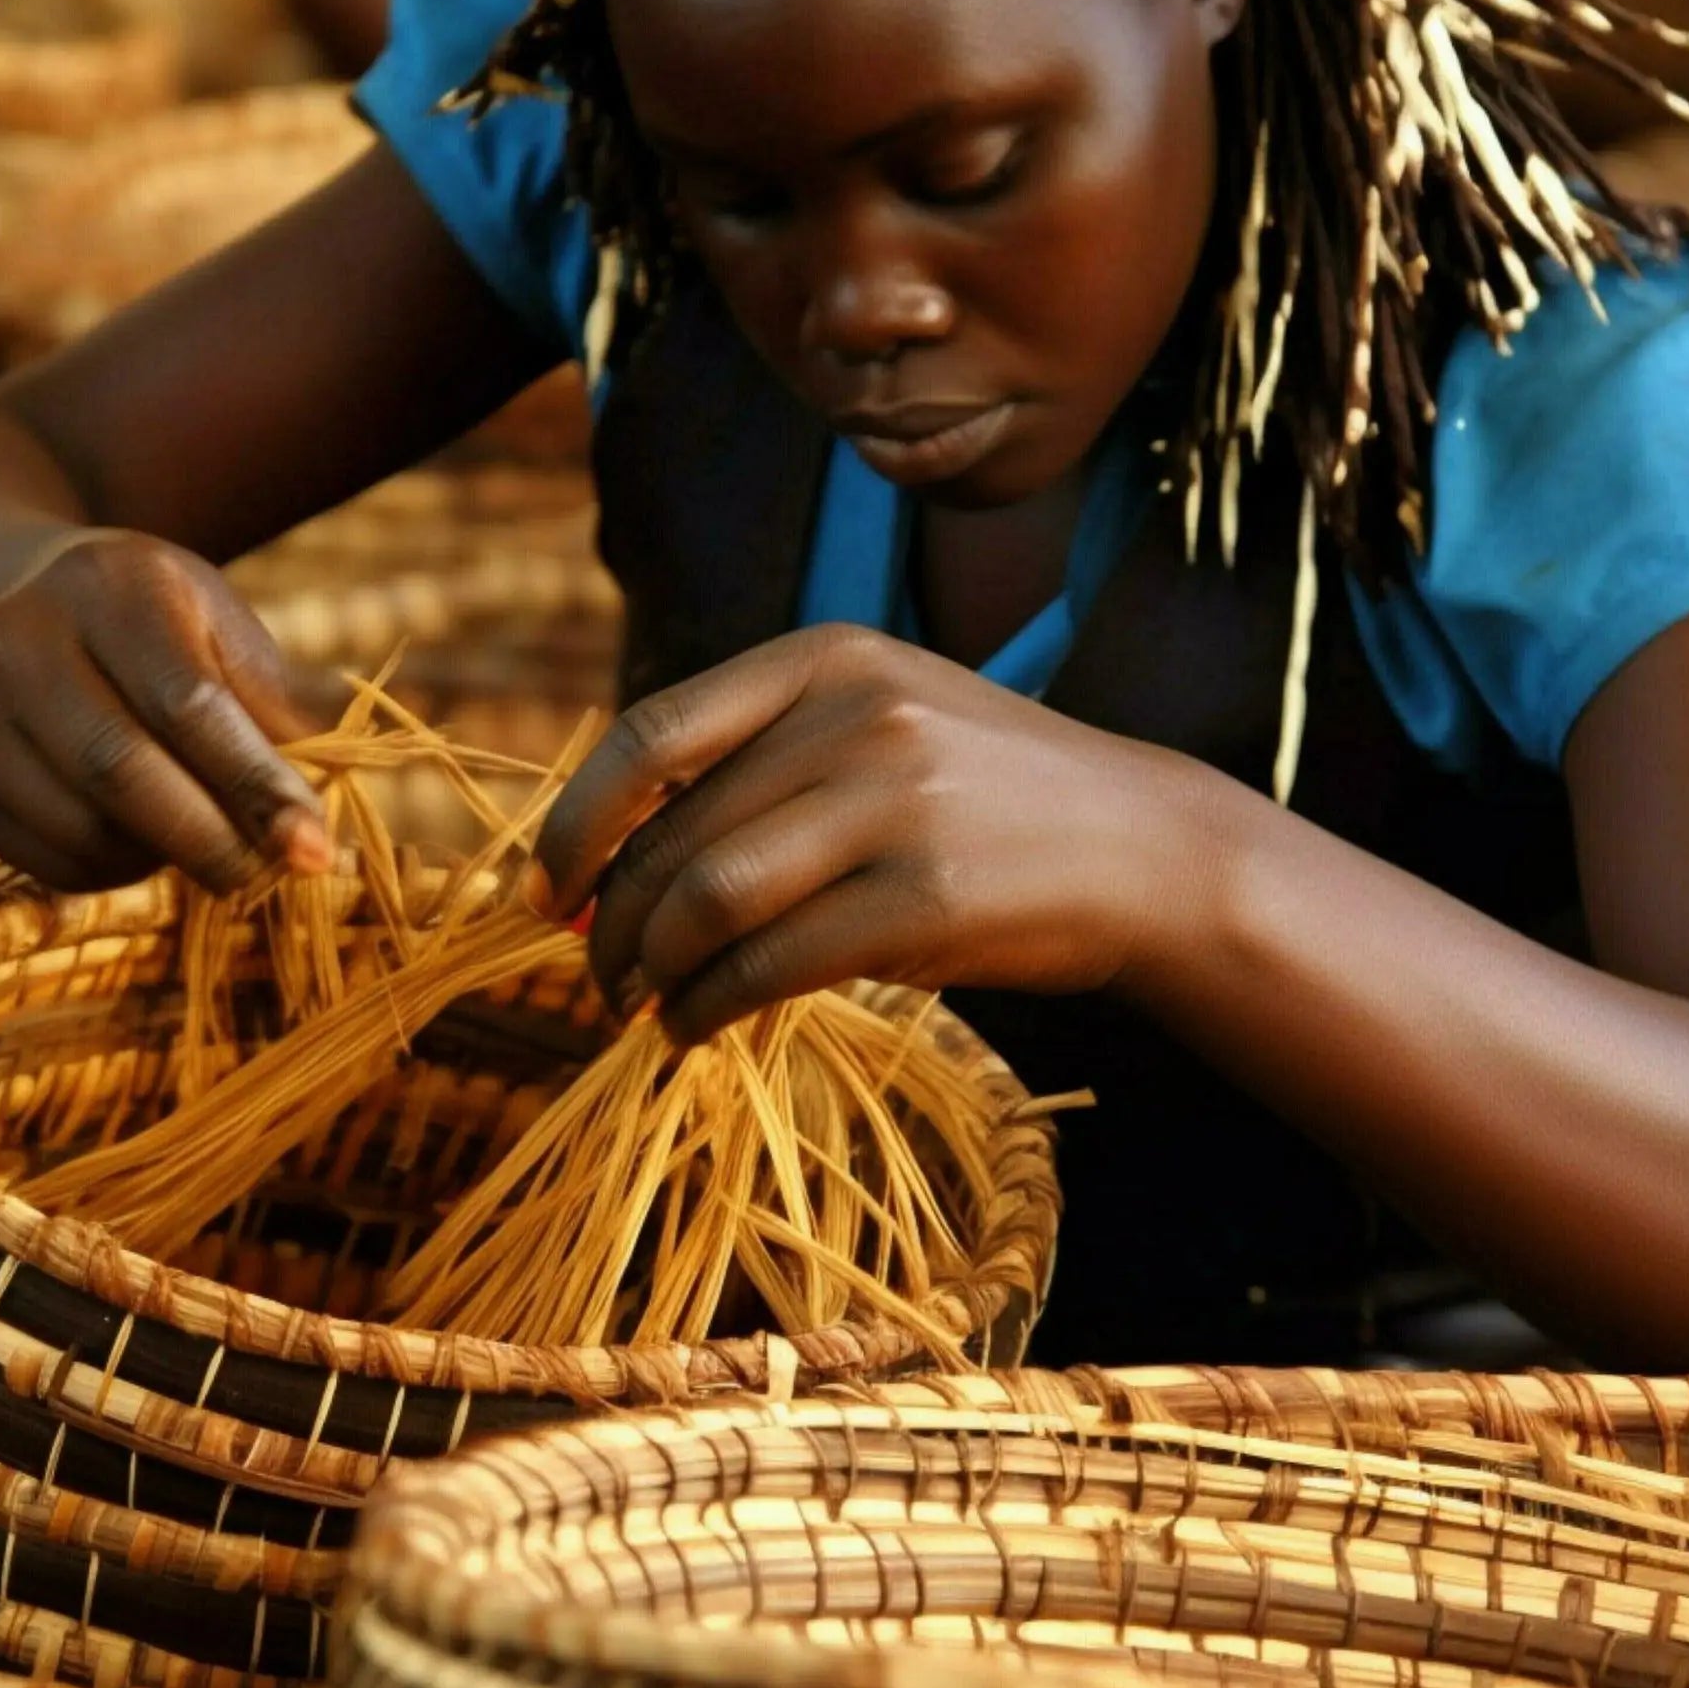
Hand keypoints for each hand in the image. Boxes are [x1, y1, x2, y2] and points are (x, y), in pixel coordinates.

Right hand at [0, 529, 332, 893]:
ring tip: (205, 837)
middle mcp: (16, 636)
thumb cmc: (152, 626)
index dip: (259, 788)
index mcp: (111, 586)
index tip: (317, 852)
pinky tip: (137, 837)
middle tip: (275, 876)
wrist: (8, 598)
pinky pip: (49, 860)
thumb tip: (362, 776)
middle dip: (216, 843)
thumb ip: (288, 705)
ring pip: (87, 832)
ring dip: (166, 859)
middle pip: (125, 775)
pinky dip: (115, 871)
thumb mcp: (222, 632)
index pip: (191, 706)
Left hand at [531, 624, 1219, 1042]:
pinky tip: (698, 1029)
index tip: (546, 887)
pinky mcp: (926, 900)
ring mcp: (895, 804)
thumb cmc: (988, 797)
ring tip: (644, 1008)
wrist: (1142, 849)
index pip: (650, 734)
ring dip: (651, 970)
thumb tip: (615, 853)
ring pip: (708, 900)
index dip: (576, 820)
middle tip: (599, 976)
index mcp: (827, 658)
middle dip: (612, 922)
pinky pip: (770, 966)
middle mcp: (854, 716)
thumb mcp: (881, 724)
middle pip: (673, 834)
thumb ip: (763, 759)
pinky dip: (709, 1008)